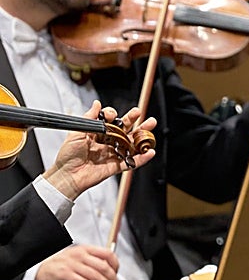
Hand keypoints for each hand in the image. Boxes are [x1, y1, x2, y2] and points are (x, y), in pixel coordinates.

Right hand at [33, 243, 118, 279]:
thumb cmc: (62, 265)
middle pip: (103, 267)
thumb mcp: (78, 257)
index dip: (115, 265)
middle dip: (112, 279)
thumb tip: (109, 272)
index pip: (108, 254)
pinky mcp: (67, 275)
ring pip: (96, 276)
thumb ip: (93, 261)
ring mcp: (73, 265)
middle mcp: (80, 255)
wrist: (41, 270)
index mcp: (86, 249)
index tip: (116, 274)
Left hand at [42, 102, 156, 201]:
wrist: (67, 175)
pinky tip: (150, 152)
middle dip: (134, 120)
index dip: (113, 115)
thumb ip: (88, 118)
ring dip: (142, 135)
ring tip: (150, 126)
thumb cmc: (68, 156)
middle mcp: (108, 143)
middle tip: (139, 113)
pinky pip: (132, 162)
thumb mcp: (76, 133)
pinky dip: (142, 158)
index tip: (112, 115)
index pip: (111, 121)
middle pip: (125, 129)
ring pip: (132, 144)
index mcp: (98, 134)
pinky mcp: (116, 166)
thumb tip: (96, 104)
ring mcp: (113, 154)